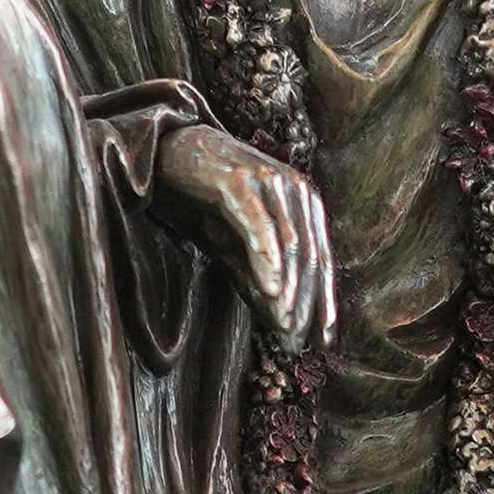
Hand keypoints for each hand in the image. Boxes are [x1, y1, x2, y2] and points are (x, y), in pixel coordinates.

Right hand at [153, 124, 336, 349]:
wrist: (169, 151)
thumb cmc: (207, 199)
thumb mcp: (235, 246)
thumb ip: (258, 277)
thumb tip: (281, 323)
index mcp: (303, 202)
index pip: (320, 259)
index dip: (324, 300)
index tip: (323, 340)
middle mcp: (295, 189)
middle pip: (309, 255)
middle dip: (306, 302)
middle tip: (298, 342)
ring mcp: (270, 181)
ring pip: (290, 242)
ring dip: (289, 287)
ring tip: (285, 325)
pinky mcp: (240, 180)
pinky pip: (259, 224)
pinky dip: (267, 258)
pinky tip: (269, 289)